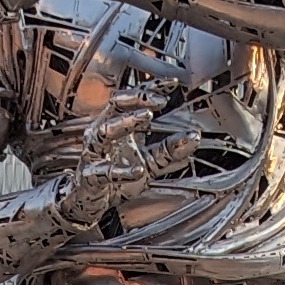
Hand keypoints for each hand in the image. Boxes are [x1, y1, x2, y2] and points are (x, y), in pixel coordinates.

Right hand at [42, 104, 212, 230]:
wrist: (91, 202)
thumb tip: (194, 136)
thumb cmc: (117, 177)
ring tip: (146, 117)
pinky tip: (138, 170)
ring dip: (125, 122)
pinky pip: (104, 171)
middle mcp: (104, 134)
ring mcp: (95, 153)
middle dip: (137, 98)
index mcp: (118, 126)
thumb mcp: (151, 162)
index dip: (151, 89)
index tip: (172, 83)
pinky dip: (121, 171)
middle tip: (160, 99)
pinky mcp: (91, 176)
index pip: (133, 99)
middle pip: (115, 106)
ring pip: (104, 131)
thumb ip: (171, 150)